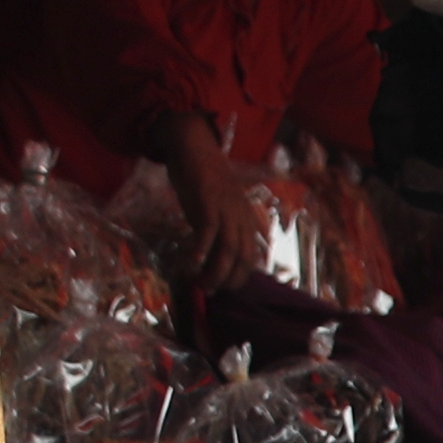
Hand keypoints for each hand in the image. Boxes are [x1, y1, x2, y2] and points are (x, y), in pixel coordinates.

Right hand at [158, 124, 266, 292]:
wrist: (196, 150)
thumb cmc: (205, 183)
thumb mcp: (220, 210)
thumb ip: (221, 231)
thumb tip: (213, 257)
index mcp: (247, 222)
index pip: (250, 258)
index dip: (239, 277)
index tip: (224, 288)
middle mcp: (242, 218)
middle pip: (243, 258)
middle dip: (229, 280)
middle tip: (211, 291)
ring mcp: (226, 211)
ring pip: (228, 250)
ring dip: (216, 272)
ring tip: (201, 285)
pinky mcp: (209, 203)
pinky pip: (208, 232)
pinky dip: (201, 250)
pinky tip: (191, 264)